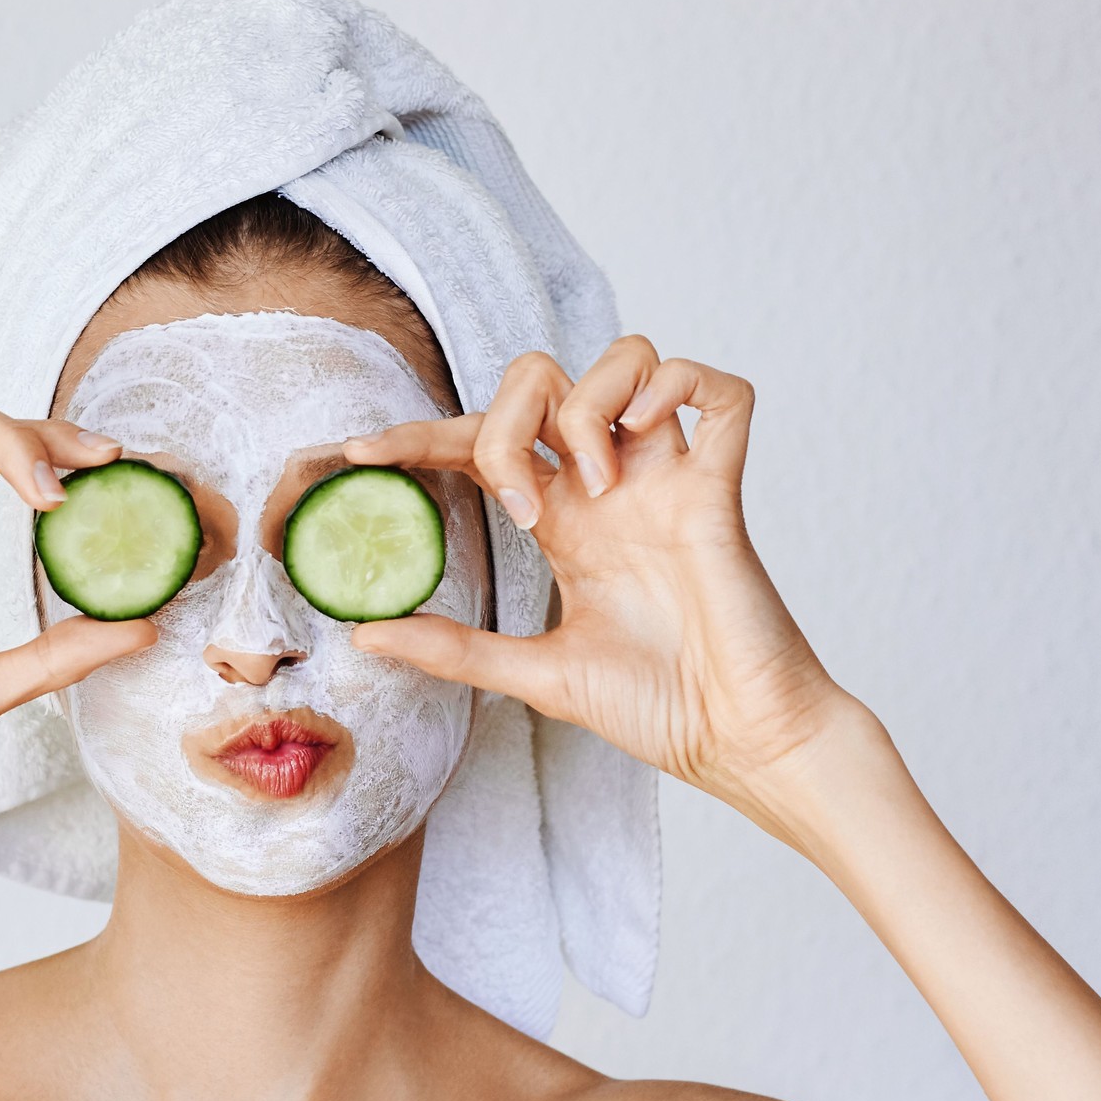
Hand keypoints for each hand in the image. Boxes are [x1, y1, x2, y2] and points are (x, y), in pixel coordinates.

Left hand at [343, 336, 857, 848]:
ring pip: (629, 357)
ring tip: (597, 480)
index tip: (362, 455)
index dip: (420, 435)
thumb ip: (456, 649)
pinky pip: (721, 392)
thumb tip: (364, 634)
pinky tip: (651, 432)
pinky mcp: (722, 490)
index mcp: (564, 522)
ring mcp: (668, 480)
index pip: (480, 442)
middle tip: (525, 503)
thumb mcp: (536, 676)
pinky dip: (682, 385)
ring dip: (591, 402)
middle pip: (544, 377)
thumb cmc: (657, 710)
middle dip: (509, 415)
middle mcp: (611, 487)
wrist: (738, 742)